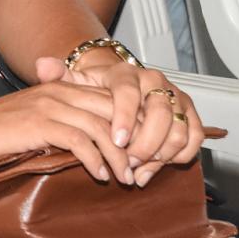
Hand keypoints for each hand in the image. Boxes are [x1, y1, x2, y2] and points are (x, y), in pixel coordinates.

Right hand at [0, 79, 135, 184]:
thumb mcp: (35, 119)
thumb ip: (63, 123)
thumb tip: (95, 147)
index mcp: (60, 86)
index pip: (109, 97)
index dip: (131, 122)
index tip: (142, 149)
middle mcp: (58, 90)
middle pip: (112, 109)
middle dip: (132, 139)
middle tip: (142, 165)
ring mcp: (48, 105)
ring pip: (100, 126)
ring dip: (118, 154)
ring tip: (126, 177)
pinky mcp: (38, 123)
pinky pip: (79, 140)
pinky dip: (94, 159)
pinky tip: (100, 174)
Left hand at [34, 55, 203, 185]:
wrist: (118, 86)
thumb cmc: (97, 88)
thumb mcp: (75, 82)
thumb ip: (57, 75)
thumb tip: (42, 67)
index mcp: (126, 73)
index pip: (128, 93)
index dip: (124, 118)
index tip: (116, 141)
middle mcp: (154, 81)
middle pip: (160, 114)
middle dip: (144, 144)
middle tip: (128, 163)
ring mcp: (175, 97)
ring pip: (179, 129)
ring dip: (161, 155)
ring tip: (138, 170)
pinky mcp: (190, 113)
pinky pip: (195, 137)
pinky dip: (179, 156)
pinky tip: (157, 167)